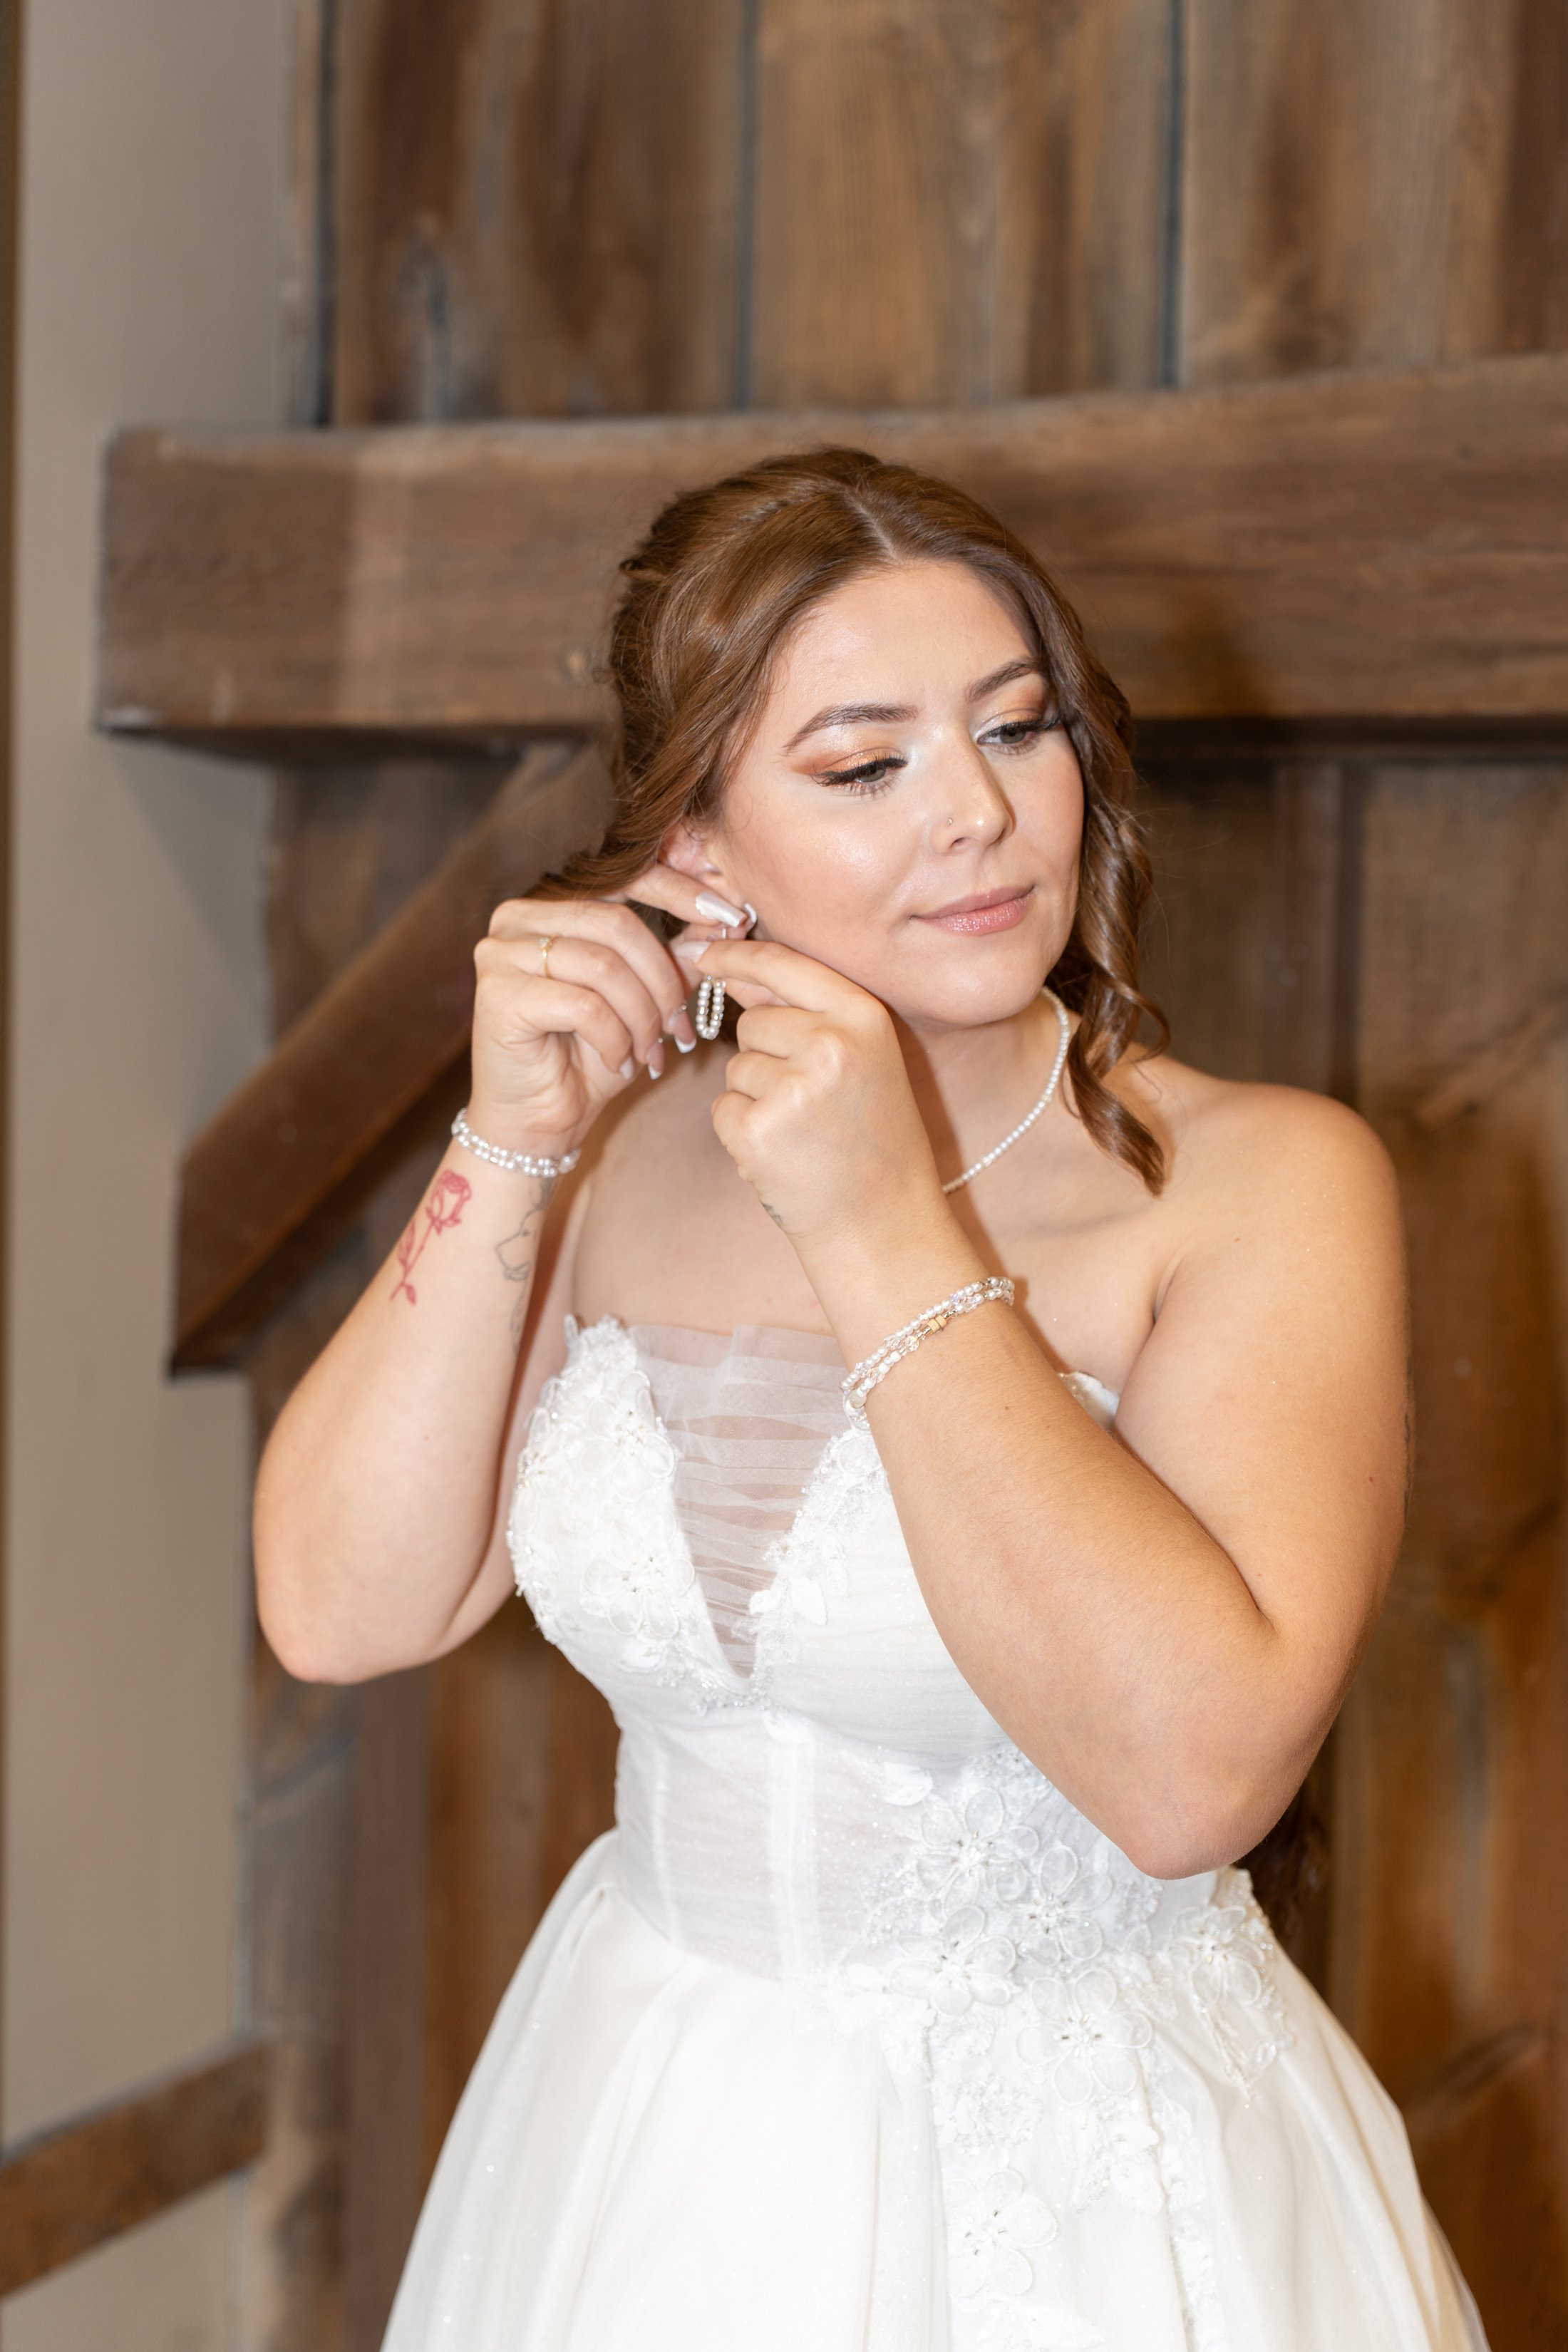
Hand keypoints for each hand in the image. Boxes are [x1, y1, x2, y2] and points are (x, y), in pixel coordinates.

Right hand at [471, 866, 732, 1149]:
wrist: (538, 1123)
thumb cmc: (587, 1060)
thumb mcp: (643, 1002)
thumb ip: (674, 958)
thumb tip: (725, 924)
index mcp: (551, 907)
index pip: (624, 877)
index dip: (682, 893)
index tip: (731, 916)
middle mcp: (517, 920)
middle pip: (618, 924)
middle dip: (662, 978)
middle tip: (681, 1022)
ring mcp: (500, 954)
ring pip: (604, 966)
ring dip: (641, 1015)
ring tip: (650, 1050)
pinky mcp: (499, 997)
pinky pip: (584, 1005)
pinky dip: (614, 1038)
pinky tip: (618, 1061)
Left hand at [695, 937, 950, 1253]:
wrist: (883, 1223)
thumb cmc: (872, 1140)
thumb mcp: (861, 1059)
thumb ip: (802, 1010)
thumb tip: (732, 969)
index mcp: (863, 1017)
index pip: (782, 964)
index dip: (736, 956)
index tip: (706, 953)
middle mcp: (830, 1044)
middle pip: (753, 1022)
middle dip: (765, 1056)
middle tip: (810, 1102)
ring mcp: (794, 1088)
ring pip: (736, 1068)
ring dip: (755, 1098)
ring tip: (803, 1132)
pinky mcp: (759, 1130)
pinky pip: (723, 1109)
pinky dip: (742, 1132)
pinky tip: (783, 1153)